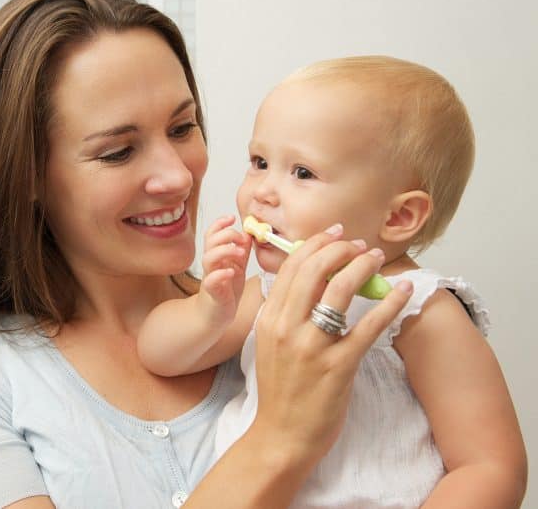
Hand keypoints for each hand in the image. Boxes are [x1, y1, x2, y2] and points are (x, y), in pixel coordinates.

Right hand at [197, 215, 252, 325]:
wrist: (215, 315)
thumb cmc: (226, 291)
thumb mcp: (237, 267)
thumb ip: (241, 251)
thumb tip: (248, 233)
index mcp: (218, 256)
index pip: (213, 233)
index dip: (220, 223)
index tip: (232, 218)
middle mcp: (212, 265)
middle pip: (210, 241)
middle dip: (226, 235)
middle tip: (241, 239)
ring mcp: (211, 277)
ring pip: (208, 258)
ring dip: (224, 251)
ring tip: (239, 253)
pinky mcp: (213, 292)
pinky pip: (211, 281)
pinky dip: (220, 274)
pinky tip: (231, 272)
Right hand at [249, 225, 413, 464]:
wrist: (281, 435)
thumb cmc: (280, 391)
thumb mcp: (269, 344)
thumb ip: (283, 314)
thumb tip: (306, 281)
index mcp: (268, 319)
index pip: (290, 268)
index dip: (314, 244)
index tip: (334, 234)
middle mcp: (286, 327)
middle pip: (314, 270)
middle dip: (340, 249)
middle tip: (359, 243)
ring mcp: (312, 346)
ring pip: (339, 290)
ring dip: (362, 266)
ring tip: (376, 258)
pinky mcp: (338, 366)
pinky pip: (368, 326)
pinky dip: (389, 304)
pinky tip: (402, 291)